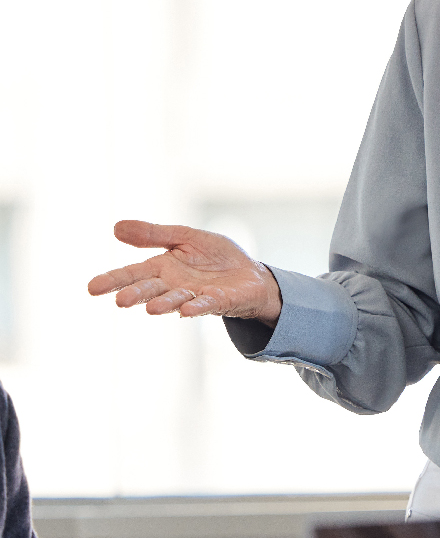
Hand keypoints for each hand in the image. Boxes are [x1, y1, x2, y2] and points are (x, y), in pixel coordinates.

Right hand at [88, 221, 282, 326]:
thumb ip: (154, 235)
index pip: (134, 273)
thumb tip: (116, 227)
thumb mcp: (185, 237)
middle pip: (151, 289)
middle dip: (136, 295)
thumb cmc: (216, 257)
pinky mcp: (219, 300)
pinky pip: (206, 304)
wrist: (250, 274)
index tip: (91, 288)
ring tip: (150, 308)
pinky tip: (187, 309)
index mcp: (163, 267)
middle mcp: (175, 285)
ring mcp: (196, 295)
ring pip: (176, 299)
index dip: (114, 280)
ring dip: (164, 303)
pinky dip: (196, 306)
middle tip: (120, 300)